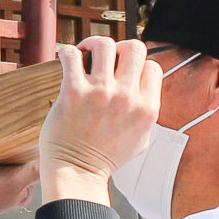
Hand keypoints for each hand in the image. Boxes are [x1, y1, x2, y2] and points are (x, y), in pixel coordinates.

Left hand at [38, 37, 162, 202]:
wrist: (77, 173)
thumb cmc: (105, 159)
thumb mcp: (142, 139)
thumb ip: (146, 114)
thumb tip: (145, 93)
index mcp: (147, 108)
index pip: (152, 66)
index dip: (138, 66)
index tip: (123, 71)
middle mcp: (127, 97)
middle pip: (134, 48)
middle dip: (120, 48)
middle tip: (105, 58)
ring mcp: (100, 92)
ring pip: (104, 44)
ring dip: (93, 45)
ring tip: (85, 54)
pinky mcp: (73, 92)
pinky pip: (72, 55)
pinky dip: (68, 52)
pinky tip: (67, 60)